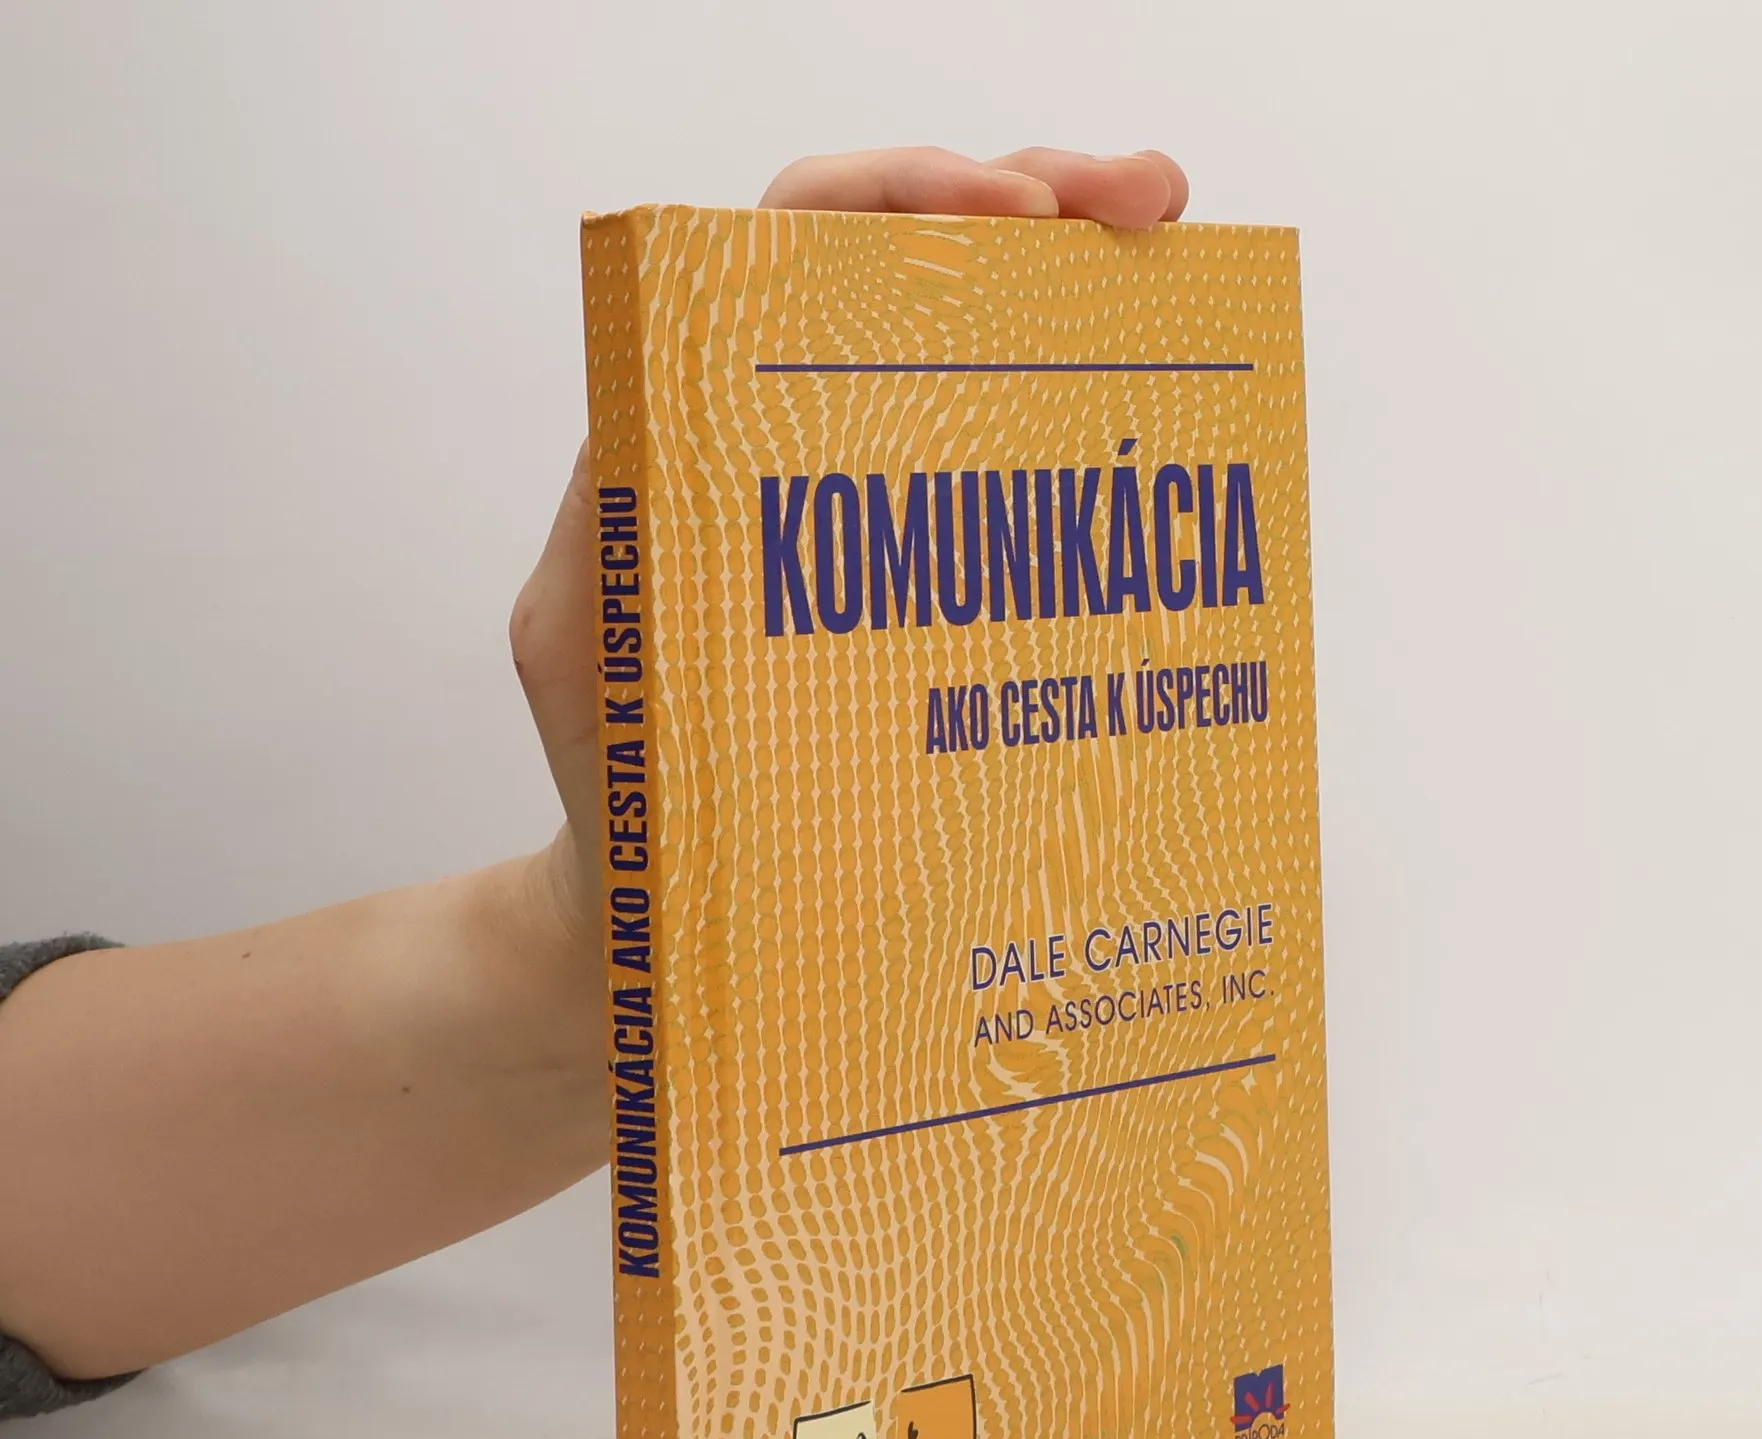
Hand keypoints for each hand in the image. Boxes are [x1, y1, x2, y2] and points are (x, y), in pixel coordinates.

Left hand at [508, 145, 1189, 964]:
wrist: (664, 915)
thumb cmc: (615, 793)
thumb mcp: (585, 656)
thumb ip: (613, 544)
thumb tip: (663, 440)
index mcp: (703, 431)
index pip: (789, 247)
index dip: (901, 197)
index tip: (1016, 208)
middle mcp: (796, 452)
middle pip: (911, 270)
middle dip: (1035, 203)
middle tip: (1148, 203)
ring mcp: (877, 524)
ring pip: (980, 366)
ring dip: (1083, 299)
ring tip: (1172, 263)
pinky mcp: (932, 600)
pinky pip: (1016, 503)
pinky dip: (1087, 456)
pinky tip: (1162, 455)